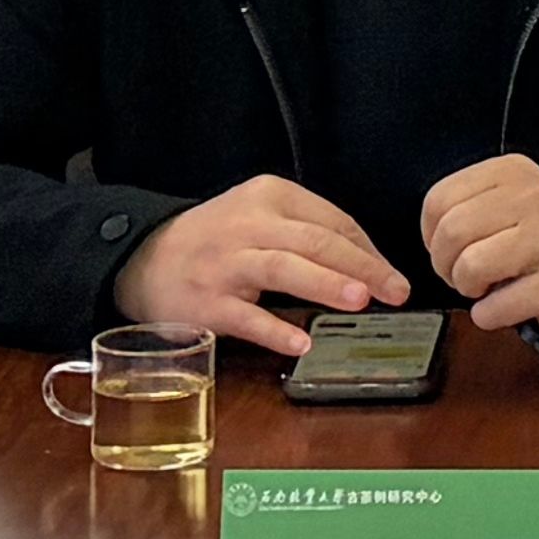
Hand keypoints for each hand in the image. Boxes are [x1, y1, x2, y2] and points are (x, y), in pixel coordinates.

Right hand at [118, 175, 402, 357]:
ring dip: (325, 283)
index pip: (331, 220)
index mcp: (270, 196)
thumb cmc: (218, 239)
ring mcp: (225, 264)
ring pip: (283, 268)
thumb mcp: (261, 217)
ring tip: (360, 300)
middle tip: (395, 290)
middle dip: (361, 265)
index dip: (368, 250)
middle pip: (314, 240)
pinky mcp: (205, 303)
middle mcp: (249, 224)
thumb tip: (368, 266)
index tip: (393, 277)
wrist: (144, 257)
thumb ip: (307, 234)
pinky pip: (245, 317)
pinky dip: (274, 329)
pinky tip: (300, 343)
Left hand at [423, 154, 538, 350]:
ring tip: (485, 288)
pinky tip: (504, 306)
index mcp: (513, 171)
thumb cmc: (537, 241)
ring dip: (467, 289)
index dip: (430, 234)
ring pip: (470, 266)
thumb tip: (430, 237)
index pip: (439, 199)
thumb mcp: (506, 202)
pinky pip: (494, 307)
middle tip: (463, 274)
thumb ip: (466, 206)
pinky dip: (488, 316)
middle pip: (451, 232)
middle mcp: (535, 196)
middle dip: (445, 265)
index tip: (449, 248)